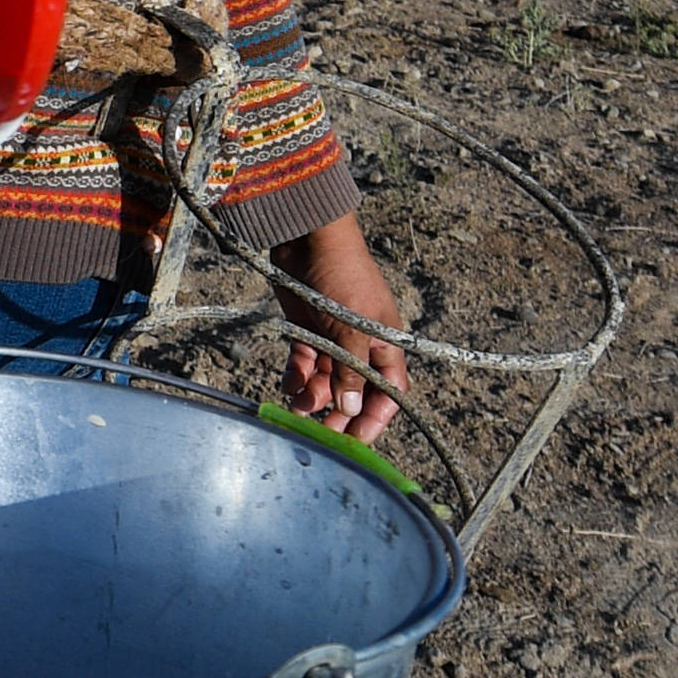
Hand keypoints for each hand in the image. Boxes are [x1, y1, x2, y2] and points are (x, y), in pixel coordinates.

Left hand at [270, 214, 408, 446]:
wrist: (308, 236)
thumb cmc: (342, 275)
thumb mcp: (351, 328)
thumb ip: (351, 372)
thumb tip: (350, 410)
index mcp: (385, 343)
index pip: (388, 391)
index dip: (375, 417)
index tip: (356, 441)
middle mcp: (361, 344)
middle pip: (354, 391)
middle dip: (339, 413)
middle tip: (321, 435)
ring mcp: (333, 337)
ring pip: (326, 380)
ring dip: (313, 396)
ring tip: (298, 403)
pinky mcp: (307, 329)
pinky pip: (304, 363)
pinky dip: (297, 376)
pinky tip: (288, 385)